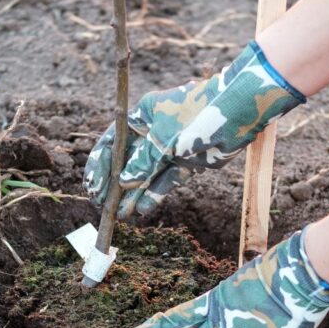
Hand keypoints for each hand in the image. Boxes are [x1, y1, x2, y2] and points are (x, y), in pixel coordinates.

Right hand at [83, 41, 303, 217]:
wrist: (236, 113)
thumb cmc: (195, 114)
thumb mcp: (163, 138)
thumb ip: (143, 161)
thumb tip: (123, 182)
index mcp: (141, 116)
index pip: (113, 143)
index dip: (101, 165)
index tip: (92, 185)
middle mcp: (153, 133)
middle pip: (128, 163)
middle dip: (114, 185)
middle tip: (102, 206)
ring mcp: (170, 149)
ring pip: (146, 176)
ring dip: (133, 195)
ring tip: (120, 214)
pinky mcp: (187, 164)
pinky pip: (166, 181)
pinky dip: (154, 195)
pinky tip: (141, 209)